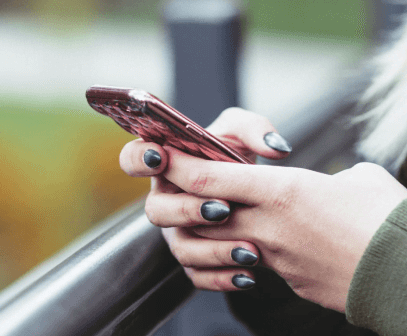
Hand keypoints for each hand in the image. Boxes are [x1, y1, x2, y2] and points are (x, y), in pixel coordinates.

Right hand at [119, 108, 292, 289]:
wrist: (257, 197)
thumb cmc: (237, 158)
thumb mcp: (244, 134)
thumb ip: (254, 129)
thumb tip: (274, 148)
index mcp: (166, 165)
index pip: (133, 159)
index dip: (139, 159)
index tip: (161, 157)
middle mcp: (165, 201)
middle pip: (156, 211)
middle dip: (188, 210)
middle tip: (223, 209)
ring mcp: (178, 233)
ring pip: (181, 248)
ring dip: (213, 250)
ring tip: (249, 250)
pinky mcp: (194, 261)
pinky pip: (199, 276)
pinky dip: (224, 278)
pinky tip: (249, 274)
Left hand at [159, 151, 406, 311]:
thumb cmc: (391, 217)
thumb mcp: (359, 179)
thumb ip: (328, 178)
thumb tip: (329, 187)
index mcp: (283, 190)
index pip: (208, 176)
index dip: (178, 164)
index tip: (161, 154)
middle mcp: (269, 226)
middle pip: (199, 213)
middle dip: (181, 200)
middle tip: (181, 187)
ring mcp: (276, 259)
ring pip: (219, 244)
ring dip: (210, 232)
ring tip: (220, 219)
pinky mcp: (290, 282)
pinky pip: (251, 268)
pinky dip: (245, 257)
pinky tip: (261, 249)